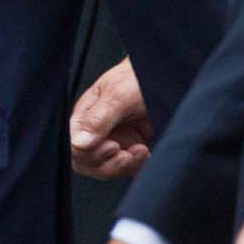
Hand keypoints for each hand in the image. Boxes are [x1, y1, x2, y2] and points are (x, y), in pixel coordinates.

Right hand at [71, 58, 151, 178]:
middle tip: (127, 153)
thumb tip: (78, 143)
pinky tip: (146, 152)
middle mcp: (96, 130)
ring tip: (141, 149)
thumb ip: (98, 119)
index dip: (91, 154)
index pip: (74, 148)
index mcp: (85, 116)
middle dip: (108, 165)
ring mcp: (114, 139)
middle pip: (86, 163)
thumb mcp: (119, 95)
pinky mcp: (131, 147)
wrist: (169, 75)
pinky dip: (136, 167)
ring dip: (125, 166)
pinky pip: (126, 168)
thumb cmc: (139, 77)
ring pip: (106, 169)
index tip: (114, 146)